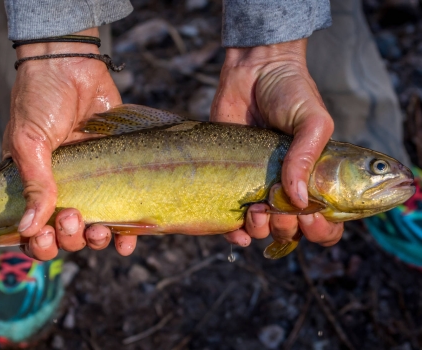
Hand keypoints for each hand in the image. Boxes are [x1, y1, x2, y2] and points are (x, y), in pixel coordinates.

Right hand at [4, 28, 136, 259]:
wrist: (72, 65)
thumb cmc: (41, 100)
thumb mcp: (30, 141)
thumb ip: (34, 183)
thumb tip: (29, 227)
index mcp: (36, 185)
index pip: (34, 231)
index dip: (40, 244)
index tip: (47, 237)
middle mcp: (65, 189)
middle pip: (68, 236)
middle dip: (71, 238)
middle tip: (74, 220)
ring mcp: (94, 183)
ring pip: (96, 228)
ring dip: (98, 239)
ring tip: (101, 231)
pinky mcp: (118, 172)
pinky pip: (124, 210)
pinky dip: (126, 231)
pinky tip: (127, 240)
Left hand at [211, 38, 342, 247]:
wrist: (253, 71)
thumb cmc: (291, 92)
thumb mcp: (313, 121)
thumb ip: (307, 157)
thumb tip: (300, 199)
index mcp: (314, 179)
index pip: (325, 223)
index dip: (321, 229)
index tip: (310, 215)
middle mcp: (287, 188)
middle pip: (291, 231)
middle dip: (287, 227)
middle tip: (278, 205)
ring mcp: (258, 187)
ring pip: (263, 230)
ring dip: (261, 230)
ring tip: (256, 209)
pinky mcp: (231, 182)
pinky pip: (233, 222)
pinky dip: (236, 233)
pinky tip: (237, 230)